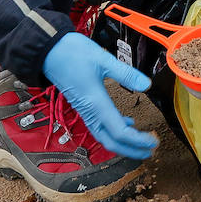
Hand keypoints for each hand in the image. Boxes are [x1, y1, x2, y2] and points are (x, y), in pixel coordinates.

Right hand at [42, 33, 157, 158]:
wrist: (48, 51)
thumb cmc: (73, 54)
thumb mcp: (103, 59)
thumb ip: (125, 73)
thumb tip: (146, 85)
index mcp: (96, 103)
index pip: (120, 132)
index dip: (137, 141)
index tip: (152, 142)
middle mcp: (90, 112)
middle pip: (111, 142)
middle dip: (131, 150)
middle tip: (150, 151)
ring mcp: (85, 110)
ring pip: (105, 136)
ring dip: (123, 143)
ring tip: (141, 142)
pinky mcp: (83, 106)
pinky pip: (100, 126)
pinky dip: (114, 131)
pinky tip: (127, 122)